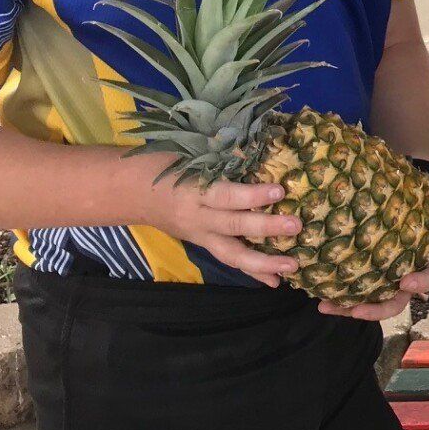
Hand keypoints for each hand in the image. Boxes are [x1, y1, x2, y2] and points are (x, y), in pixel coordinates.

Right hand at [128, 153, 302, 286]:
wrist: (132, 192)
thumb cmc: (166, 164)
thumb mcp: (190, 155)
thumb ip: (224, 158)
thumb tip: (266, 149)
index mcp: (194, 190)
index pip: (225, 195)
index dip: (251, 196)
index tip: (279, 191)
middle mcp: (198, 217)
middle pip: (233, 226)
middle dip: (265, 228)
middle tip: (296, 226)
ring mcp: (200, 235)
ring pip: (231, 253)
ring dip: (263, 262)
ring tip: (292, 265)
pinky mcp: (203, 245)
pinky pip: (229, 260)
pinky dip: (252, 271)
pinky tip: (275, 280)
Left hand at [319, 182, 428, 320]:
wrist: (400, 193)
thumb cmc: (421, 197)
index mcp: (427, 259)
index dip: (421, 284)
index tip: (405, 282)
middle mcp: (405, 274)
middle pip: (396, 302)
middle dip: (377, 310)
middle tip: (357, 310)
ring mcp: (383, 277)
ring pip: (370, 301)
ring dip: (348, 309)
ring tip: (325, 307)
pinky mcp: (363, 273)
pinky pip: (352, 289)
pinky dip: (336, 295)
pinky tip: (317, 295)